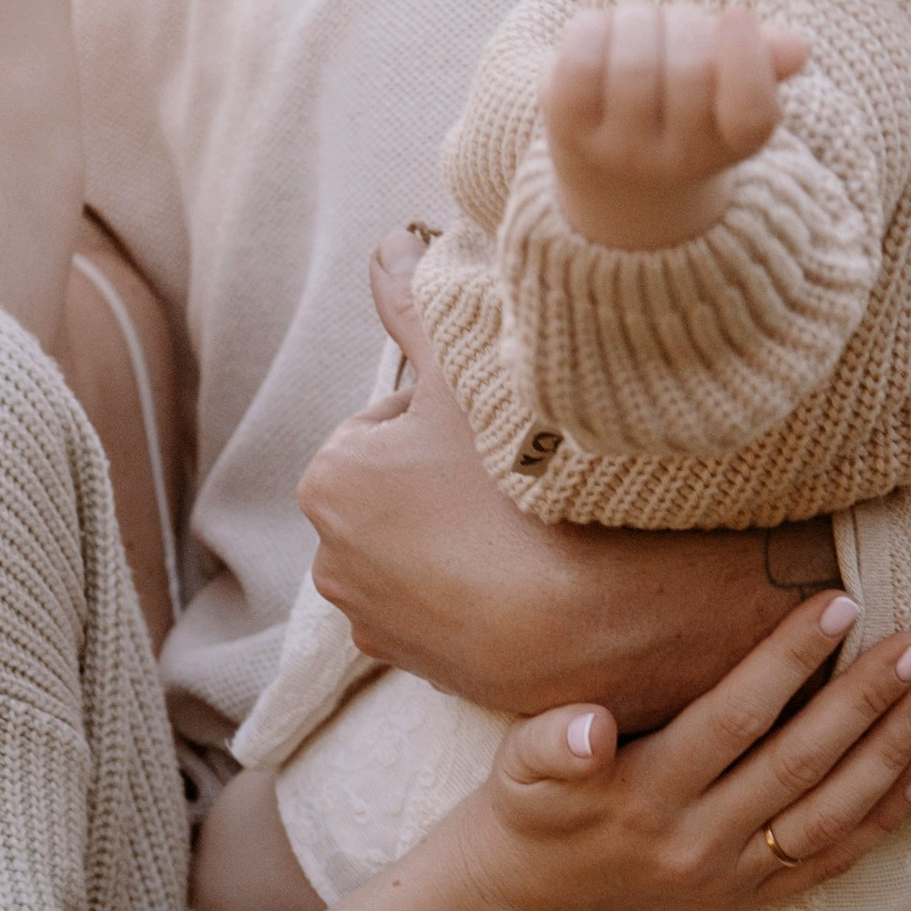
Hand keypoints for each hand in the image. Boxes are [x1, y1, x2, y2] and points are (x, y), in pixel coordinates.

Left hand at [298, 234, 834, 726]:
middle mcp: (330, 557)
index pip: (393, 425)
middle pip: (400, 491)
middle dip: (444, 482)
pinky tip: (516, 580)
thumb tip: (390, 245)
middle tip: (515, 482)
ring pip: (420, 551)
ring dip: (457, 539)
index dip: (452, 421)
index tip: (499, 434)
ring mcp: (371, 619)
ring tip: (520, 532)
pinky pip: (442, 609)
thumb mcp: (466, 380)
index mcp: (331, 479)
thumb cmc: (515, 494)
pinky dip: (470, 594)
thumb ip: (418, 308)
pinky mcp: (412, 665)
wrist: (580, 620)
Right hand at [461, 589, 910, 910]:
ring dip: (888, 756)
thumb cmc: (531, 804)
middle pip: (797, 764)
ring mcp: (729, 877)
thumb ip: (554, 744)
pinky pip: (828, 861)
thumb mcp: (521, 766)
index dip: (789, 660)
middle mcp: (696, 842)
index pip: (734, 718)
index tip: (839, 604)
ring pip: (827, 816)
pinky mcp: (748, 898)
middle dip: (863, 701)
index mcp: (645, 794)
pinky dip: (881, 820)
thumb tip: (590, 727)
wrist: (531, 893)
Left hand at [542, 3, 807, 249]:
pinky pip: (583, 55)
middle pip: (690, 68)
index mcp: (731, 149)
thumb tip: (796, 48)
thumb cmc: (683, 106)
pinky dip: (594, 25)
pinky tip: (601, 34)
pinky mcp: (567, 127)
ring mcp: (618, 151)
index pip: (751, 114)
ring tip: (639, 28)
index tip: (736, 16)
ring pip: (634, 58)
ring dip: (638, 19)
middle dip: (684, 24)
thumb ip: (763, 63)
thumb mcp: (729, 88)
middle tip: (675, 26)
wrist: (613, 172)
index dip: (746, 58)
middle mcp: (676, 163)